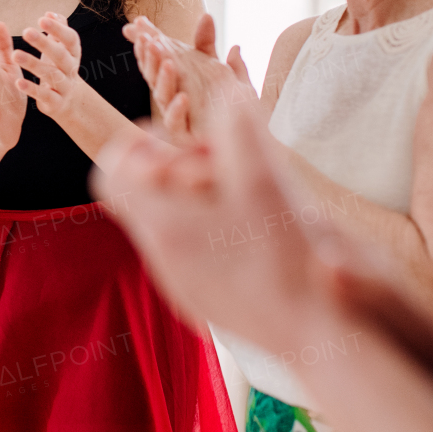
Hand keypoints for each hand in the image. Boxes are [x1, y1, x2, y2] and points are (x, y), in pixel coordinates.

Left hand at [11, 12, 85, 121]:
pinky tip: (18, 82)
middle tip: (26, 31)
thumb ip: (58, 31)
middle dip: (44, 43)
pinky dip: (32, 89)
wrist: (68, 101)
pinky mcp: (56, 103)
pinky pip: (44, 95)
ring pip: (51, 75)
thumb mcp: (61, 49)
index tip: (42, 18)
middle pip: (60, 55)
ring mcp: (65, 87)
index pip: (70, 39)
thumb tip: (51, 13)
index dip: (58, 29)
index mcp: (73, 54)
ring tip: (15, 55)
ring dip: (33, 64)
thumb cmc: (59, 68)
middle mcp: (71, 69)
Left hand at [92, 104, 332, 344]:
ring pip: (168, 225)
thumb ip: (240, 129)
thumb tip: (227, 92)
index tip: (176, 138)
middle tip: (217, 160)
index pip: (112, 171)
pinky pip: (193, 254)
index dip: (137, 144)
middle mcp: (163, 258)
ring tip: (242, 190)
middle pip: (140, 196)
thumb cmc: (288, 259)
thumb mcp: (264, 179)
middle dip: (174, 167)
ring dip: (196, 197)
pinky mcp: (208, 303)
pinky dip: (212, 228)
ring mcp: (184, 285)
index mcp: (162, 225)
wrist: (320, 339)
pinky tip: (255, 226)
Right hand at [123, 13, 258, 139]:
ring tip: (169, 63)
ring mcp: (176, 116)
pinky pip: (176, 124)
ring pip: (162, 97)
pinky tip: (183, 97)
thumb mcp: (218, 69)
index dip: (146, 43)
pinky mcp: (185, 136)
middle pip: (153, 76)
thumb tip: (206, 16)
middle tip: (149, 40)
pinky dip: (178, 110)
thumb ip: (208, 45)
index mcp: (173, 81)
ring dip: (163, 79)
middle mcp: (170, 98)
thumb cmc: (229, 105)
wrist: (248, 139)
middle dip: (150, 57)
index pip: (154, 60)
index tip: (139, 24)